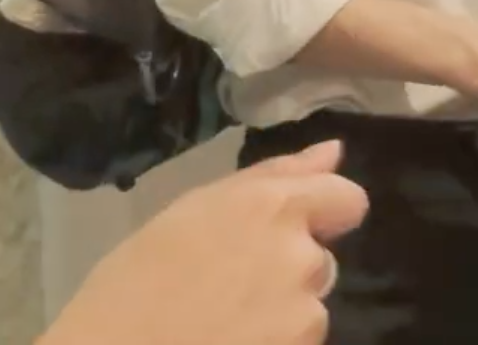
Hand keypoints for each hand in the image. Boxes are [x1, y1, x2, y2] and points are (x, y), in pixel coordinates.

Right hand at [40, 141, 367, 344]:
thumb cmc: (131, 283)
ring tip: (224, 319)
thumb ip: (273, 177)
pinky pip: (300, 341)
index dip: (324, 214)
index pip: (347, 198)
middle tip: (231, 286)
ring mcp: (305, 312)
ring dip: (282, 311)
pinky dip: (275, 341)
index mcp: (269, 206)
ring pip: (309, 305)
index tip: (294, 230)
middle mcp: (299, 254)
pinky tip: (230, 339)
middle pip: (320, 258)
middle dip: (288, 269)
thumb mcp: (191, 211)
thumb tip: (334, 151)